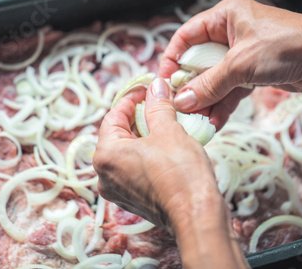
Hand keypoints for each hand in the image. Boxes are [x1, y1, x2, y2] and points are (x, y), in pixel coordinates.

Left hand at [94, 78, 248, 267]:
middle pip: (117, 134)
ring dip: (143, 135)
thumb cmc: (181, 173)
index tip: (148, 90)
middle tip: (159, 104)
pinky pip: (133, 168)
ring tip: (165, 123)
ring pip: (126, 152)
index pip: (113, 116)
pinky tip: (165, 146)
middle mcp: (104, 174)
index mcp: (106, 154)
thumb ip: (157, 106)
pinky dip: (145, 154)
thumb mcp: (169, 131)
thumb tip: (155, 86)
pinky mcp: (131, 199)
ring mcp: (116, 189)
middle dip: (138, 117)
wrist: (197, 215)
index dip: (132, 99)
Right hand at [160, 0, 301, 128]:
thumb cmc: (287, 45)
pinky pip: (230, 90)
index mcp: (224, 17)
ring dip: (206, 100)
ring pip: (214, 79)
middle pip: (198, 62)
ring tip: (195, 121)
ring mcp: (241, 55)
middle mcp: (230, 33)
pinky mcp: (252, 73)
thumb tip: (182, 101)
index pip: (186, 37)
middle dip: (190, 86)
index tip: (163, 83)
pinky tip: (213, 122)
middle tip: (178, 108)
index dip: (171, 59)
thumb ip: (210, 84)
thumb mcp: (241, 64)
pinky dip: (222, 105)